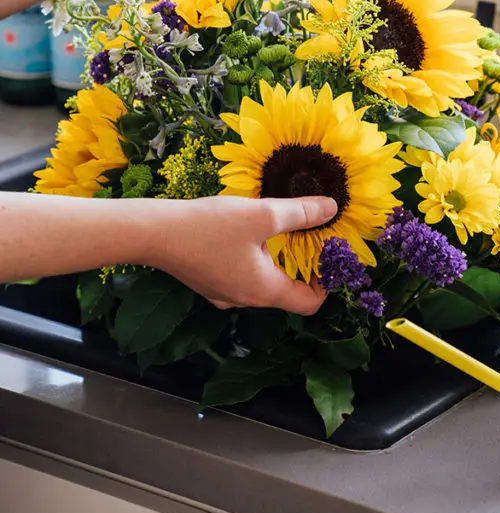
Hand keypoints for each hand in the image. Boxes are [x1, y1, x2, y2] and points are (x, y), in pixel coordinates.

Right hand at [143, 195, 336, 314]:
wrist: (154, 233)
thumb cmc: (209, 226)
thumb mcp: (262, 214)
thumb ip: (300, 212)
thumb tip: (332, 208)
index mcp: (263, 290)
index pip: (309, 303)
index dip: (325, 282)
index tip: (326, 254)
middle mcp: (245, 299)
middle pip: (286, 292)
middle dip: (301, 266)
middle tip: (306, 235)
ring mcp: (223, 294)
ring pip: (262, 283)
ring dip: (276, 261)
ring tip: (277, 230)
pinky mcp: (208, 283)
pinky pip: (241, 276)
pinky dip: (253, 260)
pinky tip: (244, 235)